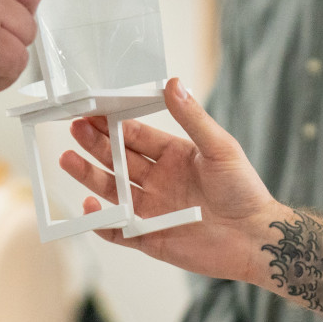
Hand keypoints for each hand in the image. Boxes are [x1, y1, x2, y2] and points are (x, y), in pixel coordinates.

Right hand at [58, 78, 286, 285]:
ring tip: (67, 160)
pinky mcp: (149, 238)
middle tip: (73, 129)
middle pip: (117, 160)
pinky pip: (118, 230)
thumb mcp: (220, 147)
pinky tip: (89, 207)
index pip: (134, 135)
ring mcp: (151, 209)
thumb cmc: (244, 189)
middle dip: (94, 145)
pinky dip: (101, 222)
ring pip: (111, 191)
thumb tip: (174, 83)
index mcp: (173, 155)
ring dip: (89, 176)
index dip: (112, 123)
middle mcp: (157, 180)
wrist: (255, 238)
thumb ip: (193, 118)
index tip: (92, 109)